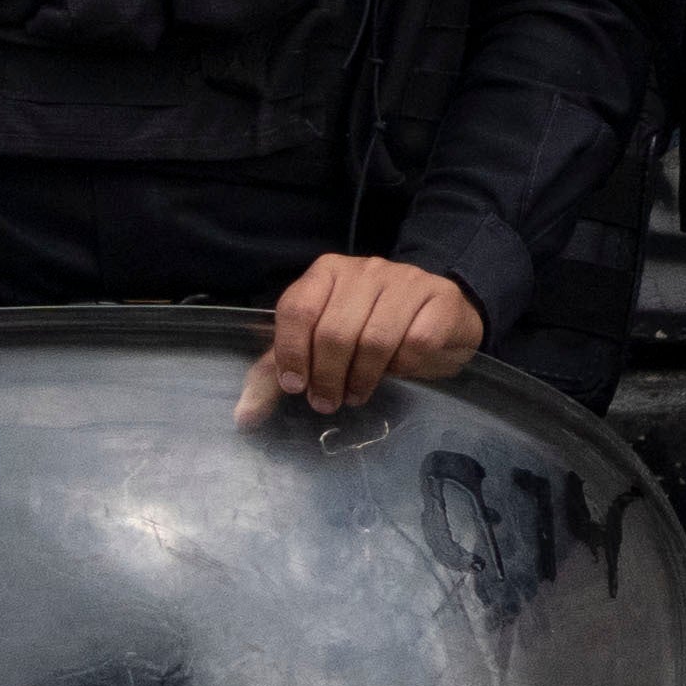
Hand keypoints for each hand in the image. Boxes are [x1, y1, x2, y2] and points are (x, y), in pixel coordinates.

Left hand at [242, 255, 494, 425]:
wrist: (438, 318)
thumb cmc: (369, 333)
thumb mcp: (317, 350)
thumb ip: (278, 376)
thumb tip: (244, 416)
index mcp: (327, 273)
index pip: (297, 309)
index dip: (292, 353)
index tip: (296, 386)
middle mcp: (366, 269)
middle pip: (334, 331)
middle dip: (328, 376)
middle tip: (327, 402)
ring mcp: (407, 279)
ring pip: (375, 340)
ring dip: (363, 378)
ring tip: (356, 394)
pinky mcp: (441, 297)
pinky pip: (415, 343)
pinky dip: (404, 367)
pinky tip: (399, 370)